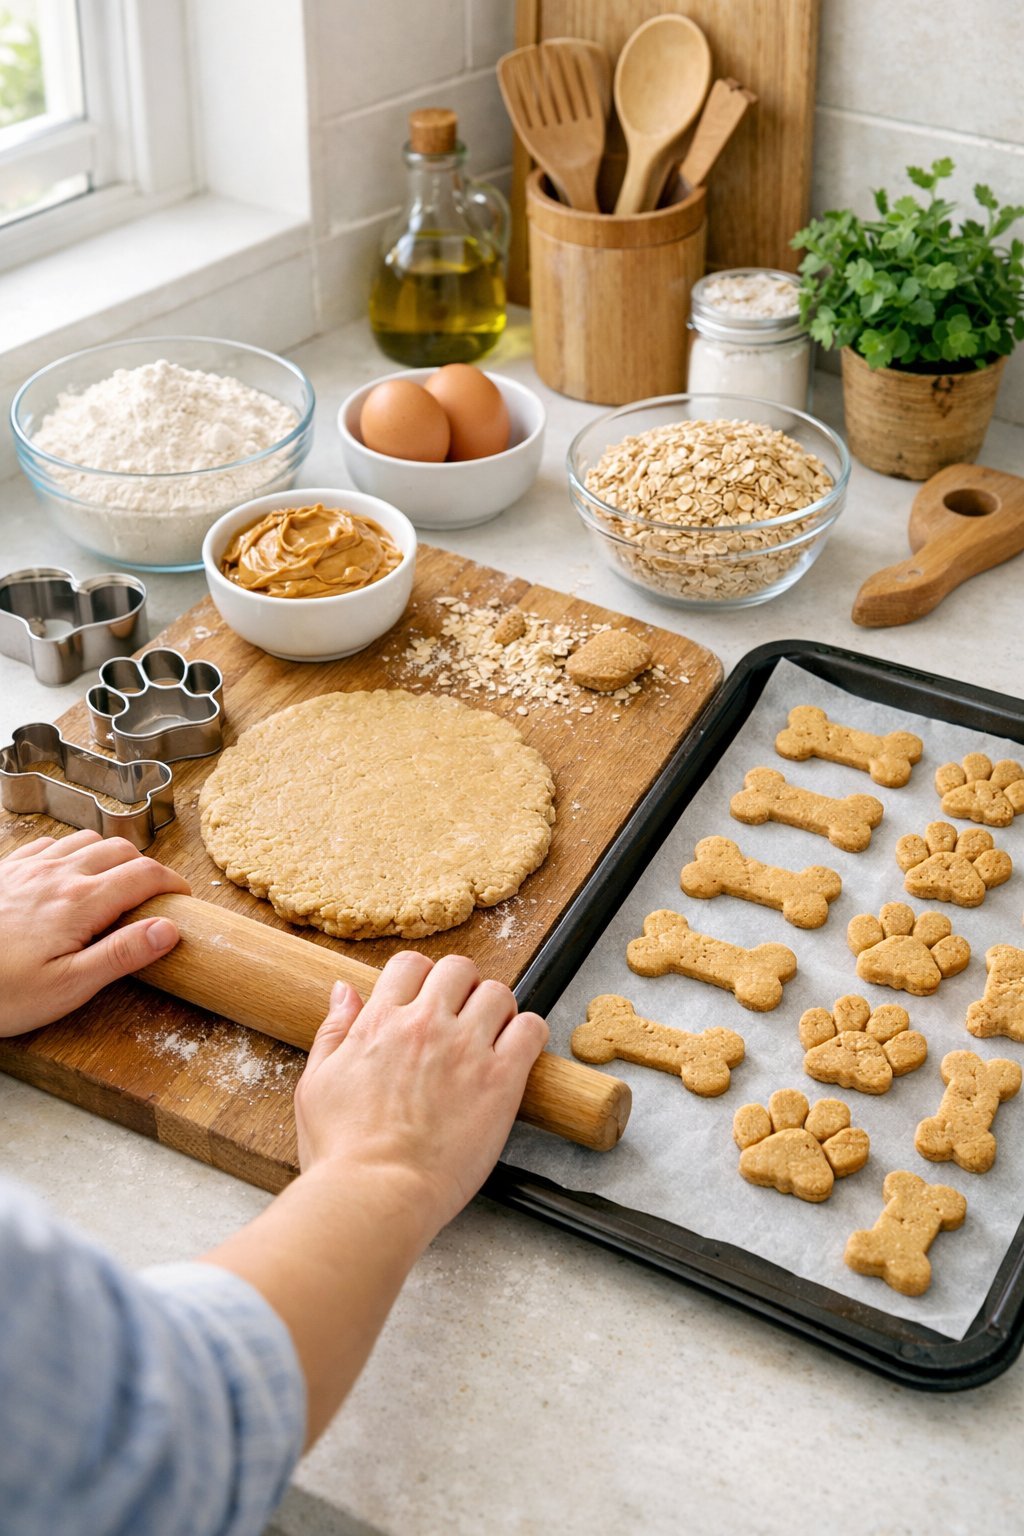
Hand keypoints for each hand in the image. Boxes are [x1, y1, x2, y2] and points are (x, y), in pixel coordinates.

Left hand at [0, 832, 189, 1035]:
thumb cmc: (0, 993)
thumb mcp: (69, 987)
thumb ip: (121, 954)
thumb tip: (168, 929)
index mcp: (79, 902)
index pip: (144, 875)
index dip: (173, 883)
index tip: (182, 899)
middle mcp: (56, 874)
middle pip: (120, 850)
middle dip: (146, 868)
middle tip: (153, 897)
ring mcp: (27, 868)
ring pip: (85, 840)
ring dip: (110, 856)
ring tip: (116, 884)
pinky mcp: (5, 871)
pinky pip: (48, 844)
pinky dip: (71, 853)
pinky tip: (67, 877)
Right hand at [295, 953, 547, 1239]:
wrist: (375, 1194)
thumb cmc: (342, 1153)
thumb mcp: (316, 1084)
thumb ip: (333, 1031)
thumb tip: (344, 990)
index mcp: (381, 1022)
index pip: (410, 964)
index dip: (421, 978)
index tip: (426, 1000)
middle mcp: (425, 1025)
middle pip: (459, 969)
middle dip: (461, 987)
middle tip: (460, 1018)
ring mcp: (466, 1049)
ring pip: (499, 993)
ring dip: (496, 1009)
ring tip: (490, 1038)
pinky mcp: (501, 1079)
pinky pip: (531, 1030)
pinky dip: (529, 1034)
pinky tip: (516, 1054)